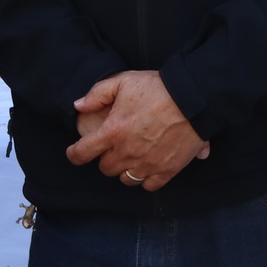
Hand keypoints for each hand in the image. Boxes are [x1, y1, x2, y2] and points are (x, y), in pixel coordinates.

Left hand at [66, 71, 210, 190]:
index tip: (74, 153)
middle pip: (106, 168)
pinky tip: (148, 167)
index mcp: (113, 131)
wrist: (193, 99)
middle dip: (105, 158)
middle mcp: (127, 152)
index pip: (83, 153)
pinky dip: (146, 179)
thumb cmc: (157, 88)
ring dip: (124, 170)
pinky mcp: (167, 170)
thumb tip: (79, 106)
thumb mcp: (122, 81)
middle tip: (113, 147)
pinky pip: (149, 185)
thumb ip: (97, 94)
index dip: (74, 155)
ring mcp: (147, 164)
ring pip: (126, 179)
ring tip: (130, 157)